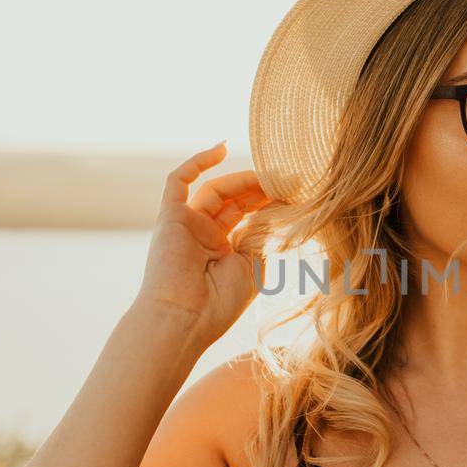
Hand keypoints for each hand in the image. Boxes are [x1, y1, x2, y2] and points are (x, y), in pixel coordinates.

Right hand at [134, 141, 273, 346]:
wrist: (182, 320)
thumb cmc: (219, 303)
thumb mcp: (253, 266)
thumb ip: (262, 234)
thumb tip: (277, 205)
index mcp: (224, 251)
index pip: (248, 216)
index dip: (270, 202)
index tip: (296, 191)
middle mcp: (204, 235)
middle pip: (235, 201)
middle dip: (261, 189)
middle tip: (288, 179)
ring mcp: (186, 225)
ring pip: (216, 190)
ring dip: (243, 179)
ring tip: (270, 175)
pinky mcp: (169, 217)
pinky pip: (179, 181)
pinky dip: (197, 162)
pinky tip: (221, 147)